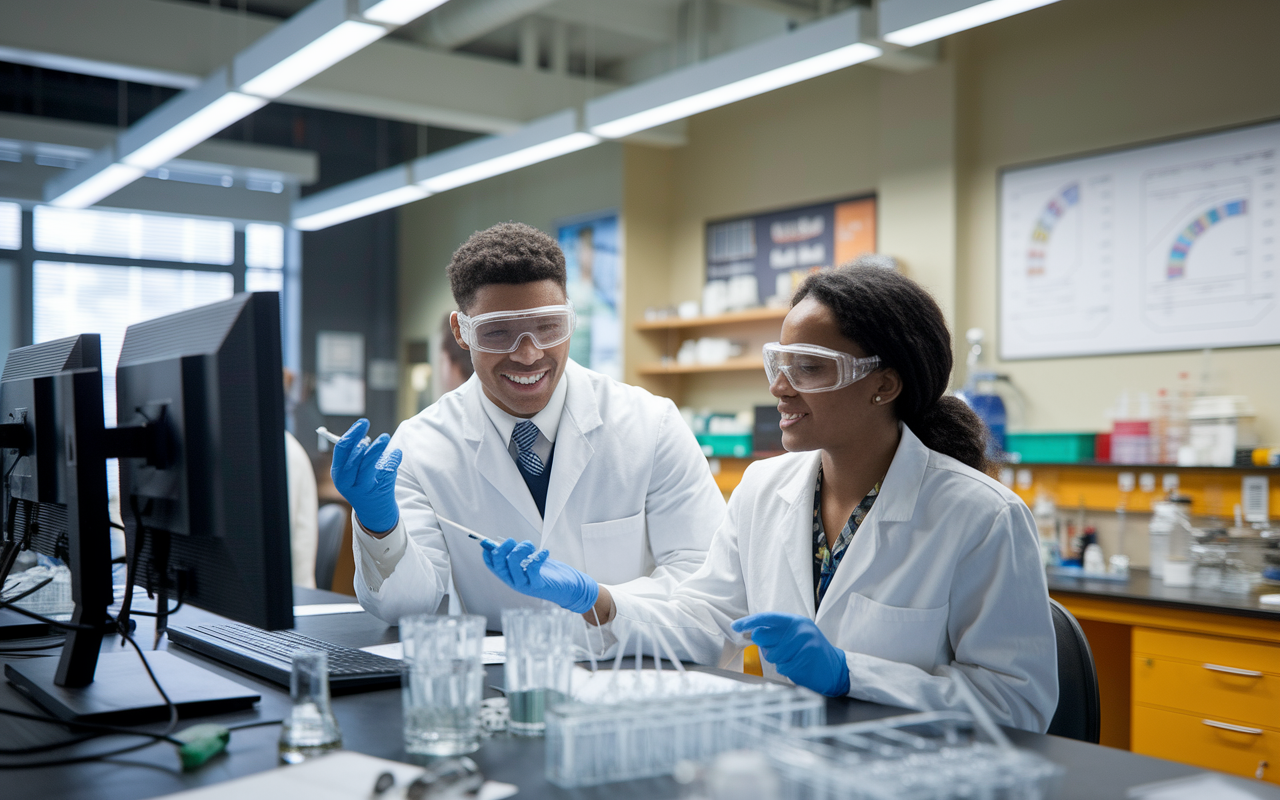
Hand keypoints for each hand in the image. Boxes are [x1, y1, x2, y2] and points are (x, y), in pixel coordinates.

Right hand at [330, 418, 401, 533]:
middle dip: (360, 438)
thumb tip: (360, 430)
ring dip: (377, 448)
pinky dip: (393, 459)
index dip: (352, 433)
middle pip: (353, 457)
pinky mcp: (378, 492)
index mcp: (338, 474)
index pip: (342, 450)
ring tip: (385, 438)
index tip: (362, 423)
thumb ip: (354, 453)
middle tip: (369, 425)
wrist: (374, 512)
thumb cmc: (362, 484)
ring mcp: (363, 488)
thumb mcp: (352, 471)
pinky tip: (397, 454)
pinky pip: (386, 471)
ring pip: (368, 465)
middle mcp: (347, 482)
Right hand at [481, 539, 598, 613]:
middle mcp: (514, 581)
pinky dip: (538, 556)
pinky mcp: (538, 585)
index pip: (493, 566)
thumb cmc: (548, 572)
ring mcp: (525, 585)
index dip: (488, 554)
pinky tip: (545, 552)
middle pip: (500, 565)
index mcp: (510, 575)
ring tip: (531, 546)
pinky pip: (532, 568)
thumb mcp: (528, 561)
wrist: (568, 588)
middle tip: (511, 540)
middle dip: (502, 549)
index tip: (488, 542)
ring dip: (522, 549)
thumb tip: (497, 542)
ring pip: (514, 563)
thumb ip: (515, 553)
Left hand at [731, 612, 849, 696]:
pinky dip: (787, 670)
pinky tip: (800, 667)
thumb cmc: (812, 651)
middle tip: (783, 651)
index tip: (735, 626)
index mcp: (796, 621)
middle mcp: (799, 630)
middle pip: (763, 639)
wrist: (836, 669)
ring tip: (795, 659)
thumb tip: (751, 633)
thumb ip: (778, 632)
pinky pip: (782, 668)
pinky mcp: (803, 661)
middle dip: (766, 648)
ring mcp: (802, 646)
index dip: (749, 621)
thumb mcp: (798, 634)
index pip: (767, 618)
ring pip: (771, 656)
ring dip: (779, 661)